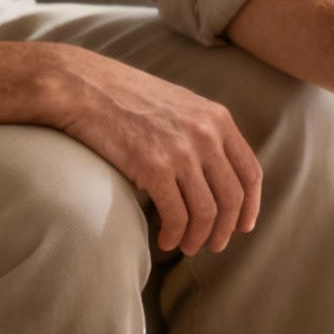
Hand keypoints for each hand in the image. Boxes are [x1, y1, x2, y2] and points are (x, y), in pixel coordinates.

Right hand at [42, 46, 261, 255]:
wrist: (83, 86)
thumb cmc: (127, 97)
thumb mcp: (181, 105)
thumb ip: (205, 132)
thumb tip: (217, 172)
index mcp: (218, 119)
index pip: (250, 172)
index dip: (250, 205)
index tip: (243, 226)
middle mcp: (206, 135)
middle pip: (232, 197)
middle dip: (226, 229)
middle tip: (215, 245)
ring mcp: (182, 152)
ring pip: (207, 212)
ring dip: (199, 237)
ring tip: (187, 246)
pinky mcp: (154, 167)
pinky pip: (176, 215)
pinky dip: (174, 234)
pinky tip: (165, 240)